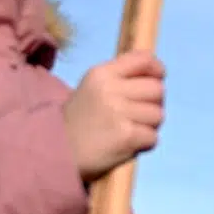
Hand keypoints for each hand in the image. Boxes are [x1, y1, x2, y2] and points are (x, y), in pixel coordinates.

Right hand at [62, 51, 165, 181]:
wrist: (55, 153)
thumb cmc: (79, 121)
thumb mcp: (92, 88)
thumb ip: (120, 78)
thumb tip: (157, 73)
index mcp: (101, 74)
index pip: (144, 60)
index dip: (157, 70)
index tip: (158, 78)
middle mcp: (110, 89)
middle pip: (157, 89)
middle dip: (153, 103)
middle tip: (137, 115)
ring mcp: (118, 112)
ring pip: (158, 115)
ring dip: (148, 126)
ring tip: (129, 131)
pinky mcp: (126, 136)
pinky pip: (153, 137)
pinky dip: (144, 144)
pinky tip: (126, 144)